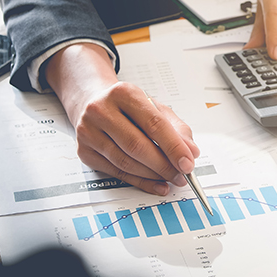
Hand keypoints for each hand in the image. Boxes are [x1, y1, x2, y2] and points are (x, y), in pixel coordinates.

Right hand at [45, 43, 198, 195]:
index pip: (153, 124)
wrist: (92, 102)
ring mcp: (89, 132)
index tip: (188, 162)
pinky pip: (116, 172)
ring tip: (171, 179)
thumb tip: (191, 152)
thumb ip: (177, 129)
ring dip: (153, 175)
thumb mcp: (155, 108)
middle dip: (164, 165)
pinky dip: (140, 182)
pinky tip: (155, 183)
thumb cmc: (127, 106)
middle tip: (182, 174)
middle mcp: (101, 110)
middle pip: (137, 146)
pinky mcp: (84, 152)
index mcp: (124, 93)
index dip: (173, 146)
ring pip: (126, 162)